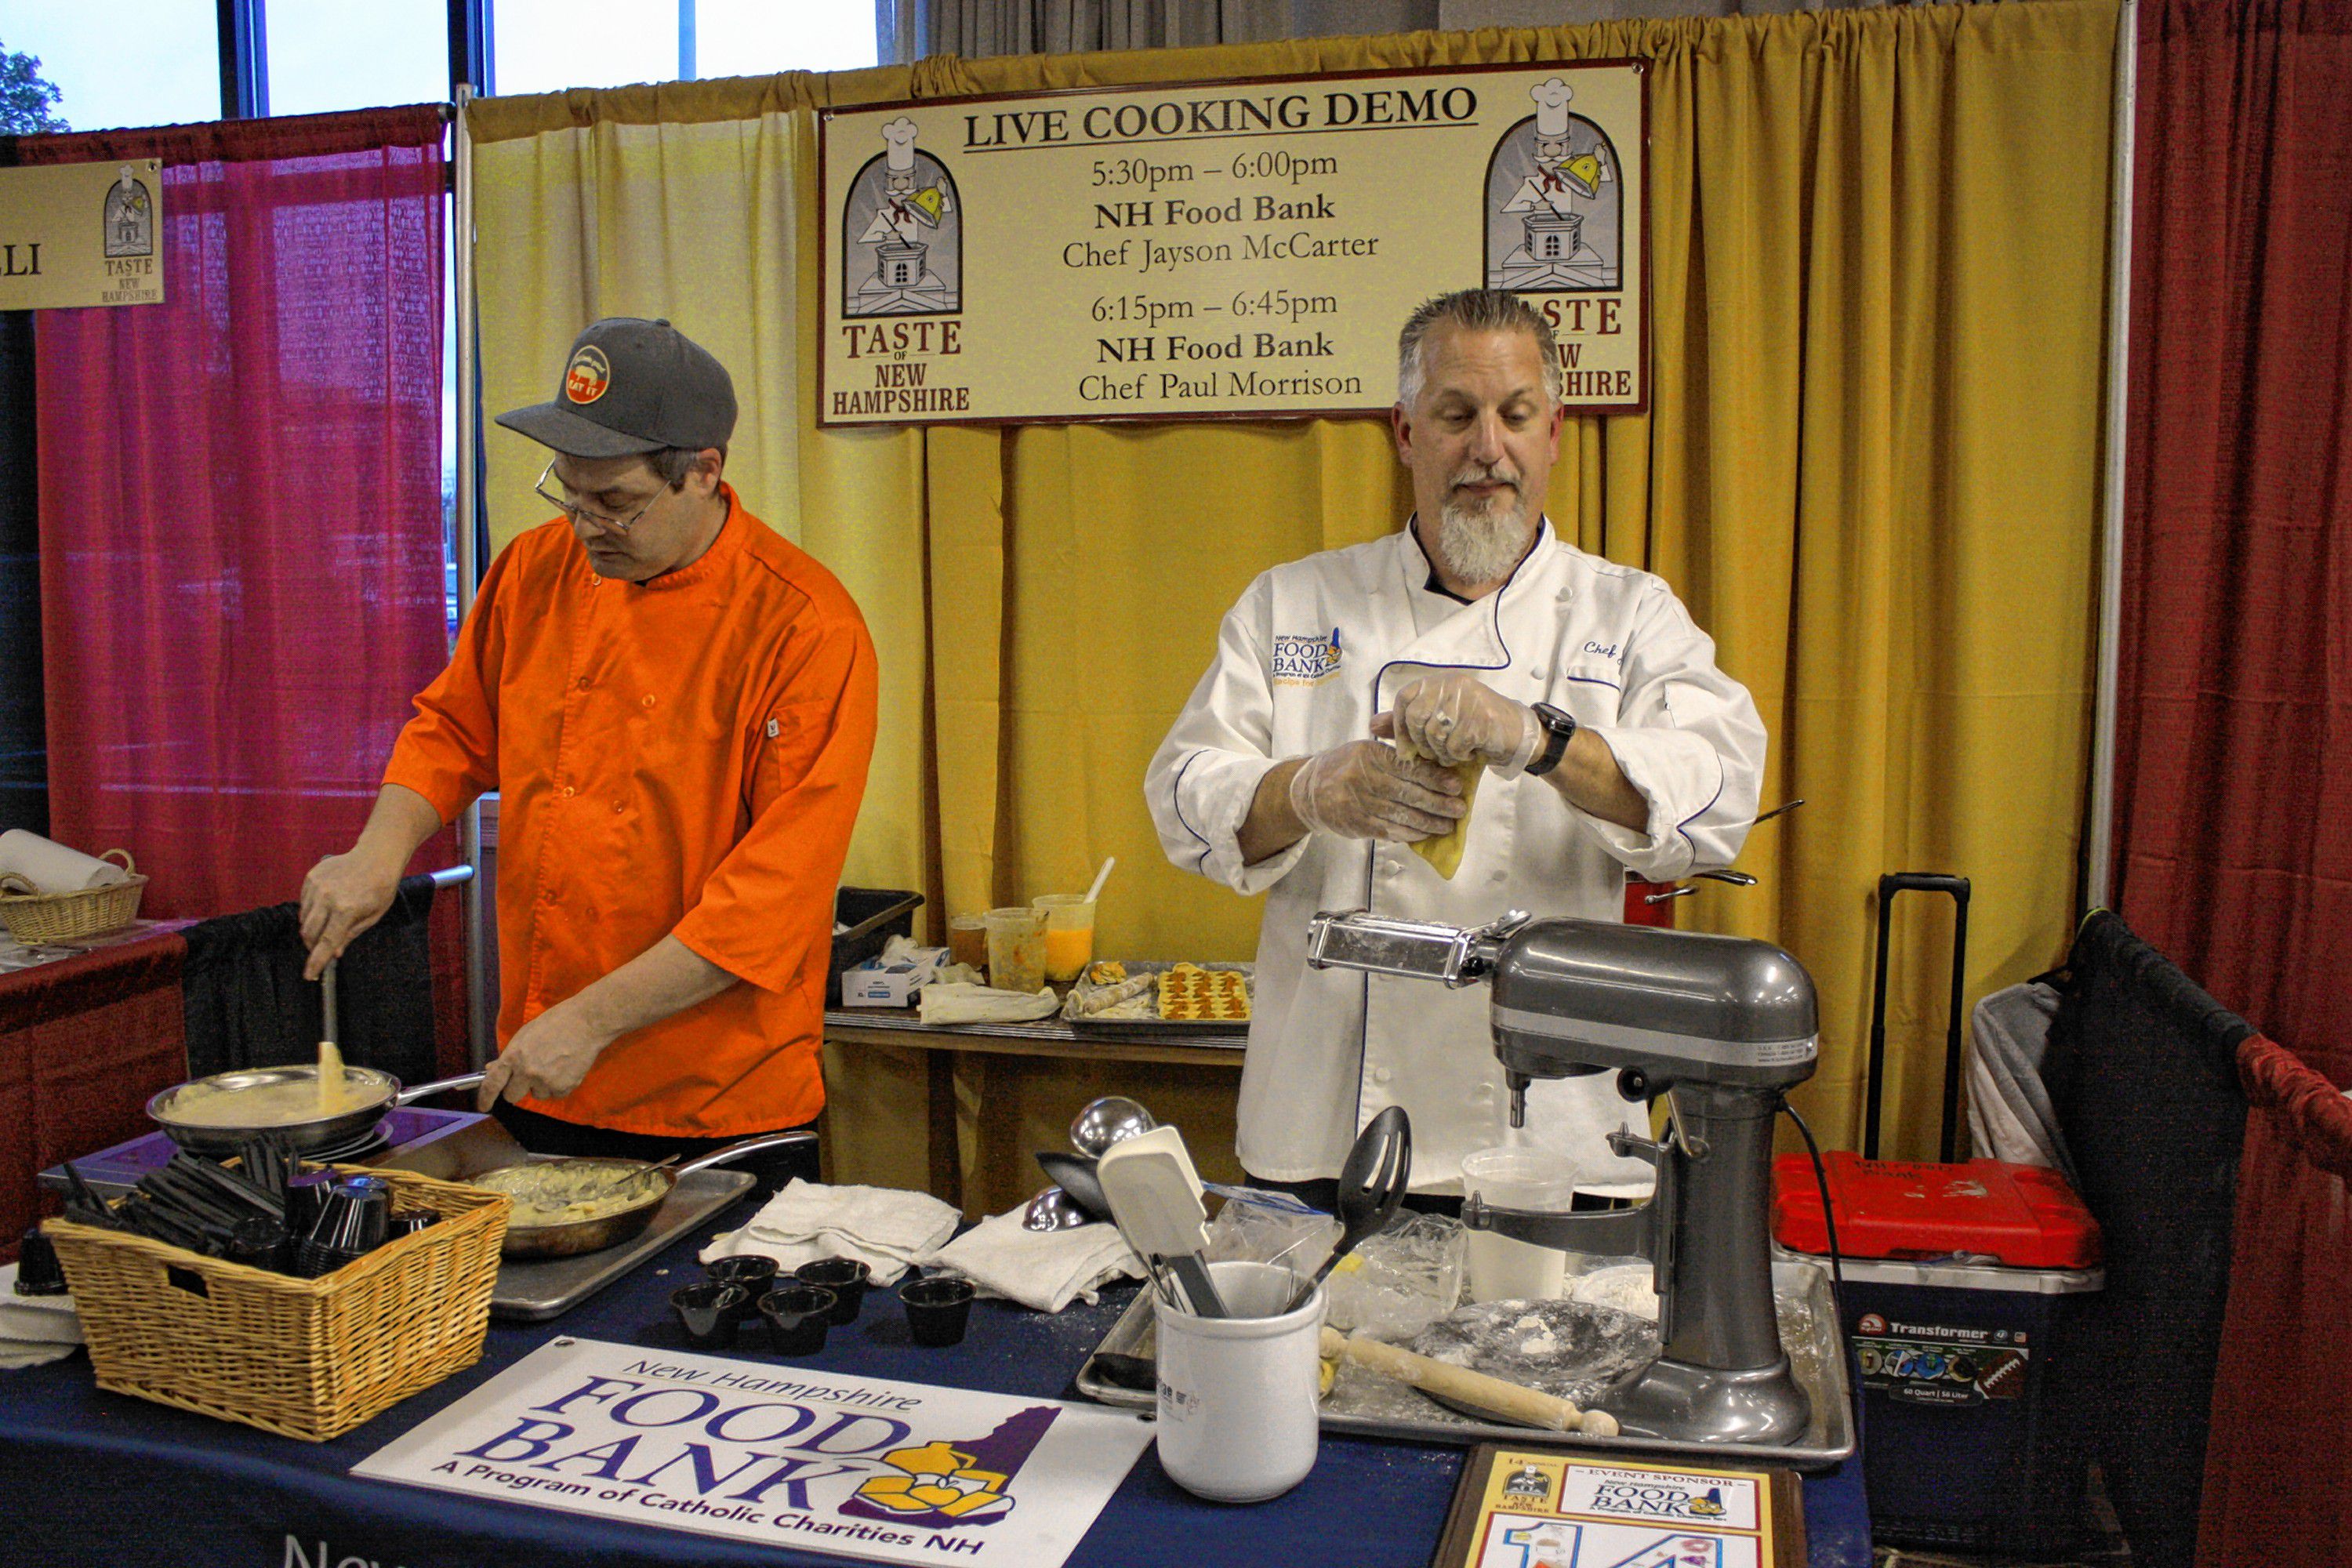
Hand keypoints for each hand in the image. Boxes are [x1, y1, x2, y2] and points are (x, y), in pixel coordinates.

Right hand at [298, 849, 402, 979]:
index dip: (316, 962)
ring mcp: (317, 886)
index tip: (309, 975)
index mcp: (346, 910)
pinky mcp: (311, 878)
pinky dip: (311, 911)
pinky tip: (326, 905)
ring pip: (304, 919)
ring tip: (329, 921)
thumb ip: (351, 935)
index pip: (326, 943)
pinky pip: (303, 903)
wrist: (376, 856)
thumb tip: (334, 953)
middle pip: (309, 933)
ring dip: (312, 928)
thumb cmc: (380, 887)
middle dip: (312, 946)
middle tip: (321, 950)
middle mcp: (328, 898)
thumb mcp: (373, 916)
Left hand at [478, 998, 615, 1107]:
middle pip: (512, 1096)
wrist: (587, 1023)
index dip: (485, 1098)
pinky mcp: (564, 1087)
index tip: (483, 1106)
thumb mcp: (525, 1034)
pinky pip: (555, 1094)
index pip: (492, 1084)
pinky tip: (566, 1068)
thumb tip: (493, 1069)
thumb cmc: (555, 1023)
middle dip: (517, 1088)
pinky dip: (559, 1085)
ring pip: (536, 1095)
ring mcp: (546, 1081)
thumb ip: (509, 1055)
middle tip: (529, 1075)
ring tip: (554, 1064)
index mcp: (514, 1056)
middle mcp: (527, 1072)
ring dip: (541, 1085)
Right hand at [1288, 739, 1466, 842]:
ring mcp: (1358, 804)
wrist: (1308, 790)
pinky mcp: (1357, 824)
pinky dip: (1411, 834)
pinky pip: (1390, 830)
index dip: (1435, 778)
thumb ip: (1396, 756)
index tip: (1456, 785)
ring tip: (1449, 825)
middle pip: (1408, 793)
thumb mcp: (1366, 750)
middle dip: (1438, 803)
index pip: (1408, 768)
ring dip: (1429, 823)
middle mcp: (1362, 779)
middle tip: (1460, 809)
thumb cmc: (1345, 766)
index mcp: (1369, 755)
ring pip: (1401, 816)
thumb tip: (1437, 766)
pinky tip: (1426, 834)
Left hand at [1376, 673, 1539, 768]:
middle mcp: (1452, 685)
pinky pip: (1455, 745)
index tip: (1405, 749)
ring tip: (1453, 752)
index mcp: (1438, 682)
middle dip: (1421, 743)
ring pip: (1436, 733)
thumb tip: (1372, 724)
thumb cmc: (1474, 726)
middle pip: (1417, 717)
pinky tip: (1468, 752)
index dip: (1399, 726)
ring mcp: (1469, 700)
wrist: (1516, 733)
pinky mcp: (1482, 719)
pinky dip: (1458, 756)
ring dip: (1441, 752)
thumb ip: (1406, 720)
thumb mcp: (1438, 720)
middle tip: (1433, 753)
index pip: (1405, 698)